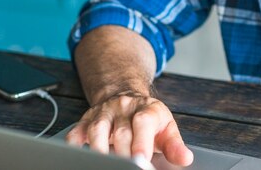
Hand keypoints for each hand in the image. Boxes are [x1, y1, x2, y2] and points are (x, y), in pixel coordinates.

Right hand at [65, 91, 192, 166]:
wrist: (126, 97)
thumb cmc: (147, 119)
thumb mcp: (166, 128)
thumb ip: (174, 144)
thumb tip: (185, 158)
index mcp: (147, 109)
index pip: (144, 121)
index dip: (142, 142)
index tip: (142, 160)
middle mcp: (124, 108)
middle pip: (122, 132)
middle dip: (124, 155)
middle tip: (128, 169)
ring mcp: (104, 113)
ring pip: (98, 130)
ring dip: (100, 150)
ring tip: (104, 165)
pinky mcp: (86, 120)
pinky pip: (76, 132)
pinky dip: (75, 145)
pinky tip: (79, 156)